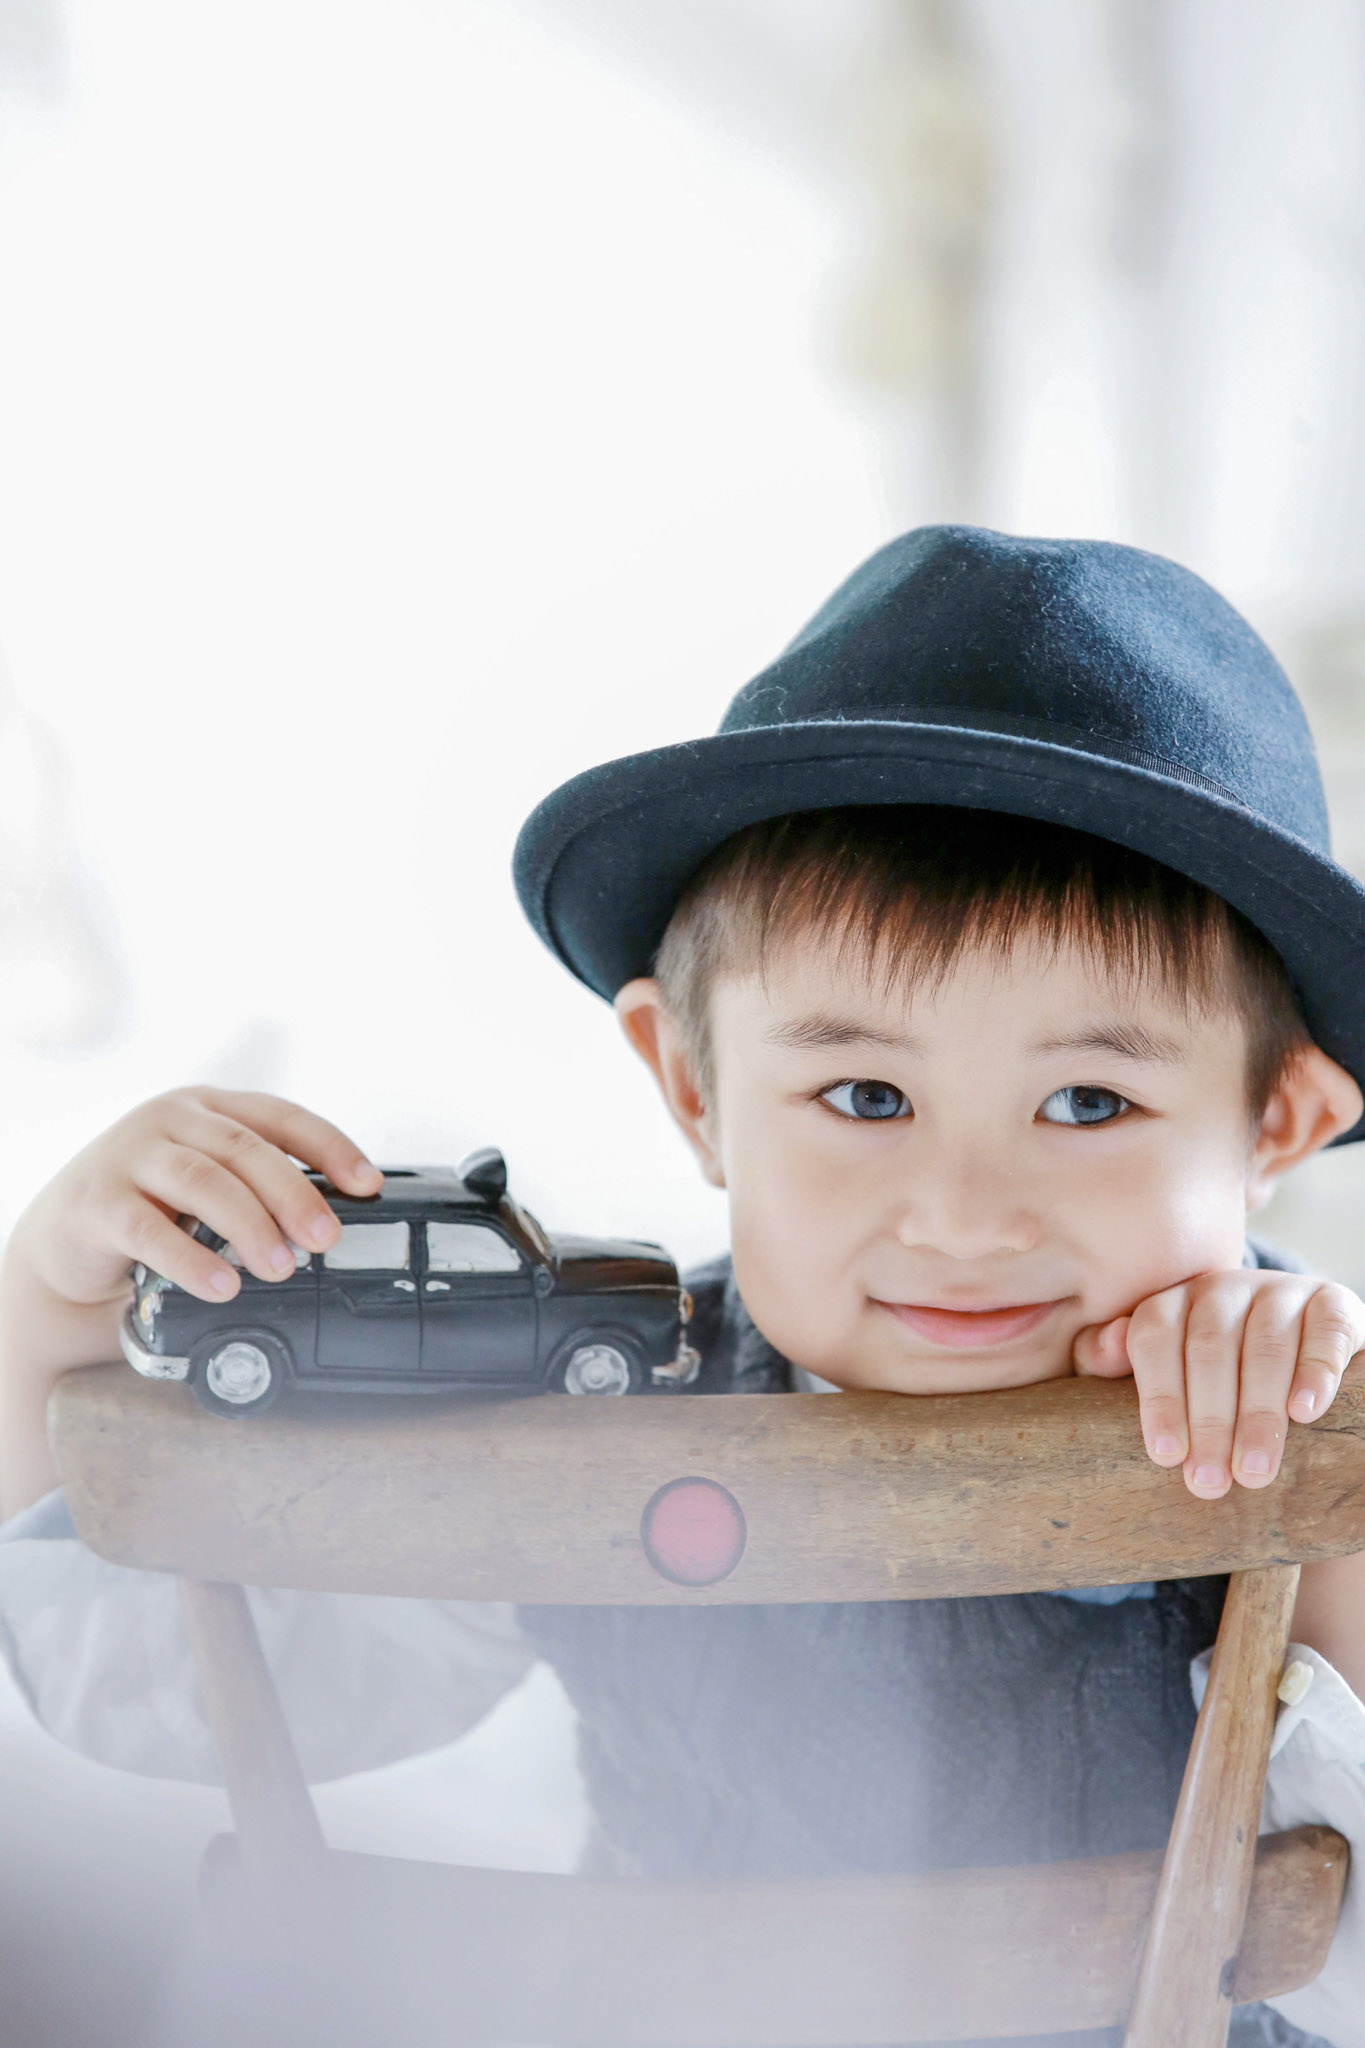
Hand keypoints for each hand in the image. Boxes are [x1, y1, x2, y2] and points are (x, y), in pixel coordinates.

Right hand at [14, 1085, 380, 1310]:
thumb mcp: (209, 1181)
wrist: (65, 1236)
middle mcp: (170, 1119)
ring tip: (282, 1268)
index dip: (330, 1147)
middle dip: (294, 1195)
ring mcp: (130, 1154)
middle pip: (246, 1149)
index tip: (368, 1185)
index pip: (281, 1116)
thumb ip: (257, 1186)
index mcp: (210, 1107)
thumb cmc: (155, 1206)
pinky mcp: (97, 1201)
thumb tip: (333, 1225)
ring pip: (204, 1181)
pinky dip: (191, 1260)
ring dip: (251, 1226)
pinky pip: (149, 1229)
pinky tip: (221, 1286)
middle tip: (326, 1240)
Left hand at [1072, 1269, 1364, 1496]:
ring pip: (1265, 1346)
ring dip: (1258, 1413)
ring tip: (1253, 1471)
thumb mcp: (1164, 1371)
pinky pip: (1326, 1330)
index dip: (1158, 1397)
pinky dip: (1316, 1370)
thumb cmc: (1216, 1380)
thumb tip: (1104, 1349)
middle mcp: (1224, 1288)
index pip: (1155, 1337)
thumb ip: (1117, 1358)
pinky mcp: (1333, 1304)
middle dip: (1208, 1421)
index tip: (1165, 1456)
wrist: (1300, 1359)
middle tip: (1210, 1482)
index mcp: (1175, 1302)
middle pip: (1208, 1348)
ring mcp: (1281, 1292)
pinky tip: (1305, 1411)